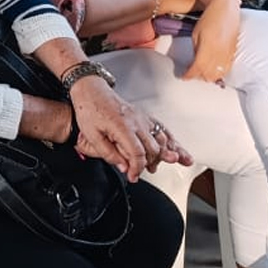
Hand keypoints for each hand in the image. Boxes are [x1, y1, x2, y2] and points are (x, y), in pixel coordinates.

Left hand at [68, 78, 191, 180]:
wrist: (92, 91)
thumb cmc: (90, 110)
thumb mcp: (92, 135)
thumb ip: (108, 154)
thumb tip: (123, 167)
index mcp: (122, 126)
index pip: (137, 153)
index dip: (137, 168)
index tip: (133, 176)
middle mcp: (136, 121)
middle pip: (152, 148)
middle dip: (150, 163)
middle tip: (141, 172)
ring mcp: (142, 118)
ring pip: (162, 138)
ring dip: (168, 152)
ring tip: (177, 161)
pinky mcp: (144, 116)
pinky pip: (161, 128)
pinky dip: (171, 139)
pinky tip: (177, 146)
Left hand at [184, 0, 240, 84]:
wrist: (226, 9)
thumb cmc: (209, 19)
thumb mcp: (196, 34)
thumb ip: (196, 49)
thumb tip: (195, 62)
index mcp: (208, 48)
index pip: (197, 68)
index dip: (189, 75)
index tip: (183, 76)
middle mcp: (219, 53)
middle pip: (208, 75)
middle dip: (198, 76)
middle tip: (191, 74)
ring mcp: (228, 54)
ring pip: (218, 74)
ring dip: (209, 76)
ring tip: (202, 73)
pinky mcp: (234, 52)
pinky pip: (227, 68)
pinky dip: (219, 73)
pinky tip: (214, 70)